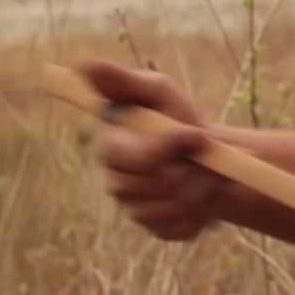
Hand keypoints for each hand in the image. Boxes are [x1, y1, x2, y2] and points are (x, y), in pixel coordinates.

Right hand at [80, 59, 223, 240]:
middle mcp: (117, 183)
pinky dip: (205, 209)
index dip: (166, 148)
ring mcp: (137, 211)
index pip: (131, 158)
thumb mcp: (155, 90)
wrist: (209, 155)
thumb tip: (84, 64)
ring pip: (177, 205)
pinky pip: (185, 226)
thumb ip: (122, 80)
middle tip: (204, 150)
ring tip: (206, 168)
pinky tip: (205, 193)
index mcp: (110, 149)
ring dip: (204, 184)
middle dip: (192, 165)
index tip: (196, 134)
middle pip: (159, 183)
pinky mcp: (161, 230)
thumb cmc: (175, 116)